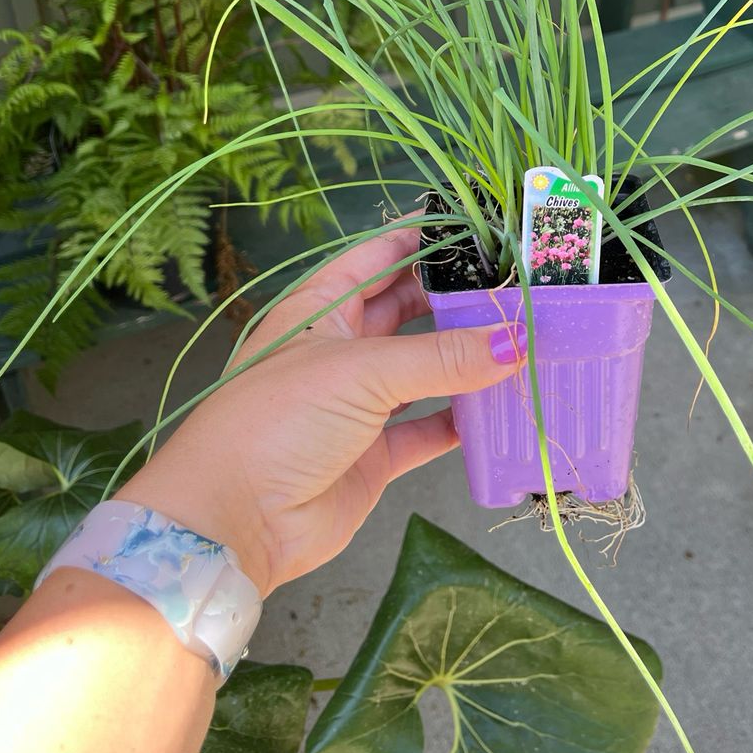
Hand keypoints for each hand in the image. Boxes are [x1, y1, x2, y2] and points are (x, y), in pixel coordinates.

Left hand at [122, 224, 525, 595]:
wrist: (233, 522)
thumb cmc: (276, 422)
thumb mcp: (360, 372)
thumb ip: (441, 357)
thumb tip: (514, 340)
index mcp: (319, 308)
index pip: (378, 256)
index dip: (422, 240)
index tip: (477, 230)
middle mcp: (338, 349)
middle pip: (406, 311)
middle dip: (454, 301)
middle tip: (512, 290)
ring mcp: (355, 404)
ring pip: (422, 370)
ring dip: (464, 361)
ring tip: (519, 343)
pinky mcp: (372, 454)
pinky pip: (426, 429)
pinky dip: (459, 421)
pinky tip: (496, 410)